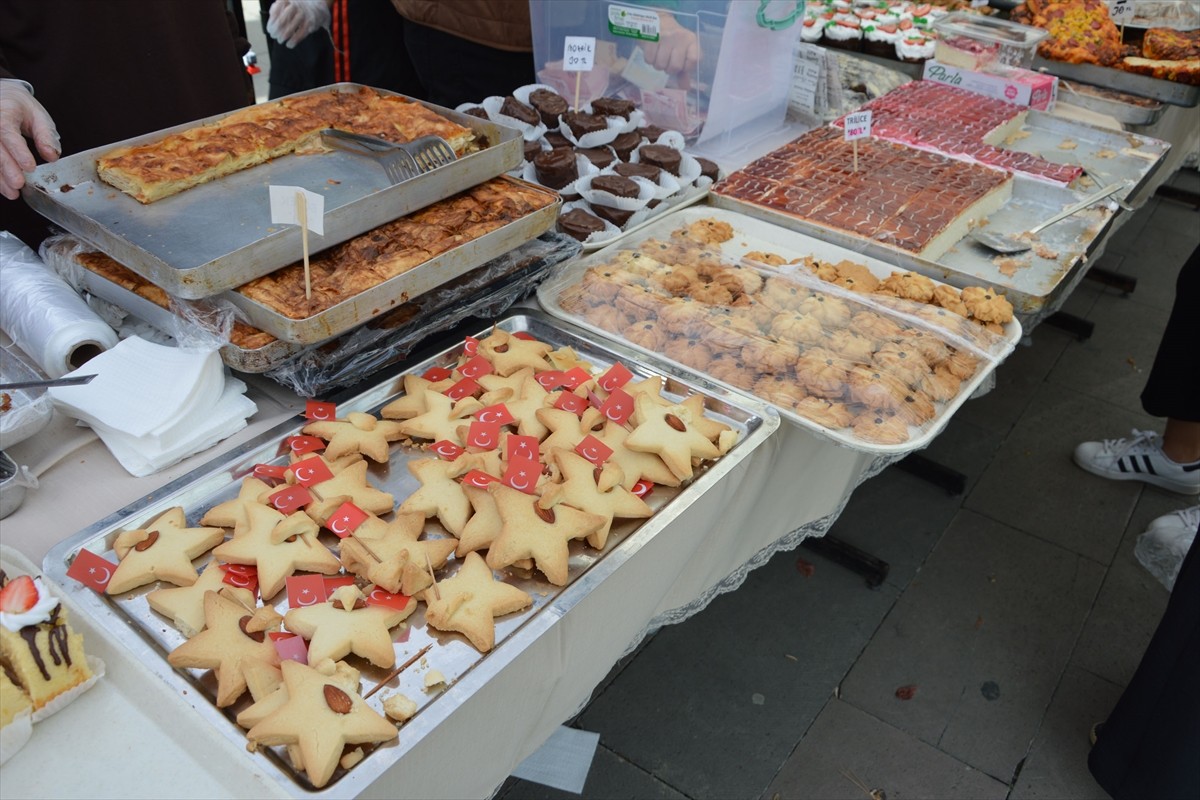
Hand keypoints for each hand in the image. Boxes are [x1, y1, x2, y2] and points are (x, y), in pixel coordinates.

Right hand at [0, 81, 59, 200]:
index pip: (7, 131)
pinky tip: (3, 188)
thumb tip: (52, 157)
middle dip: (6, 167)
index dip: (17, 150)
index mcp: (4, 111)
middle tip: (19, 184)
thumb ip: (46, 136)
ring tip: (12, 192)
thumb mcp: (38, 116)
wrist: (1, 97)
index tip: (29, 166)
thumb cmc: (20, 108)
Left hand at [266, 0, 331, 48]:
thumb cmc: (297, 8)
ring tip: (280, 40)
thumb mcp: (286, 3)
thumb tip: (271, 20)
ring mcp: (303, 15)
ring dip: (282, 37)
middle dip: (275, 31)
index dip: (271, 23)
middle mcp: (294, 6)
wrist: (316, 7)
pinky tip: (289, 45)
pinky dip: (293, 41)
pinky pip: (299, 35)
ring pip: (289, 29)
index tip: (269, 30)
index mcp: (286, 0)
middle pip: (281, 22)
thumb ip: (277, 9)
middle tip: (274, 36)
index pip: (275, 13)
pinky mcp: (310, 23)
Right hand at [639, 11, 699, 76]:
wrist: (659, 22)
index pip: (694, 60)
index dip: (686, 67)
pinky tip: (652, 53)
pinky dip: (649, 61)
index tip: (682, 64)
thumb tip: (686, 88)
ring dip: (658, 65)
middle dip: (669, 69)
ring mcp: (665, 37)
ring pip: (660, 65)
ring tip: (659, 57)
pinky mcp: (651, 38)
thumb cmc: (673, 41)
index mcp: (692, 41)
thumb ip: (684, 71)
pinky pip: (649, 60)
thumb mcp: (682, 53)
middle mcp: (680, 37)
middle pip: (675, 67)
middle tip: (667, 62)